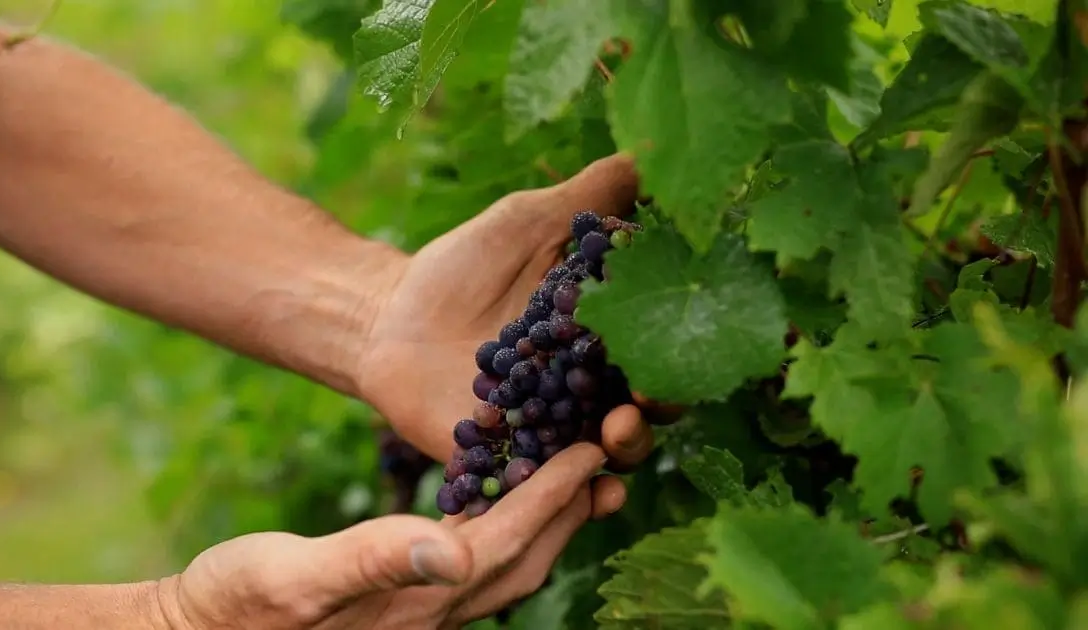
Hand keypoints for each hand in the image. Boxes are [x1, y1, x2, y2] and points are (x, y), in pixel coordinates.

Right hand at [157, 443, 607, 629]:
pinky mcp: (396, 607)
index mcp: (412, 601)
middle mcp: (426, 614)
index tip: (589, 454)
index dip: (550, 499)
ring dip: (545, 527)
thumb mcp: (293, 577)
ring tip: (575, 486)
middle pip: (520, 563)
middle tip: (608, 465)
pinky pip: (469, 570)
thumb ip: (371, 561)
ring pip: (501, 570)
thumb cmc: (233, 605)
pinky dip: (499, 534)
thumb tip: (453, 551)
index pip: (502, 543)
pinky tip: (493, 510)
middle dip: (569, 515)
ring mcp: (414, 615)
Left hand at [356, 154, 669, 516]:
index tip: (705, 340)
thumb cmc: (462, 265)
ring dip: (625, 448)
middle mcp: (593, 384)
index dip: (692, 346)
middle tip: (650, 395)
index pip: (667, 343)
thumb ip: (588, 198)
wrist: (388, 317)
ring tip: (616, 433)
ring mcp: (556, 429)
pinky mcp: (515, 462)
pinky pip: (552, 487)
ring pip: (608, 452)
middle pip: (650, 405)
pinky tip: (591, 493)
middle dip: (661, 405)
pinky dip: (576, 494)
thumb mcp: (526, 221)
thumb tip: (651, 152)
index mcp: (608, 331)